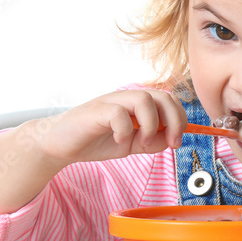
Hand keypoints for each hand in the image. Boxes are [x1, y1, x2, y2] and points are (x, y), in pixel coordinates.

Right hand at [29, 89, 187, 166]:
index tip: (176, 141)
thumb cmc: (96, 140)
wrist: (62, 144)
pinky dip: (124, 130)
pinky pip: (118, 114)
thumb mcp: (131, 144)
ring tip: (141, 142)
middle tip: (170, 142)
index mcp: (138, 104)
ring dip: (150, 124)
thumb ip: (151, 141)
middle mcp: (127, 98)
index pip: (169, 100)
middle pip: (163, 96)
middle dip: (174, 120)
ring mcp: (112, 102)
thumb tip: (172, 139)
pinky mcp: (96, 111)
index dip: (180, 119)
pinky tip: (119, 140)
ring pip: (144, 99)